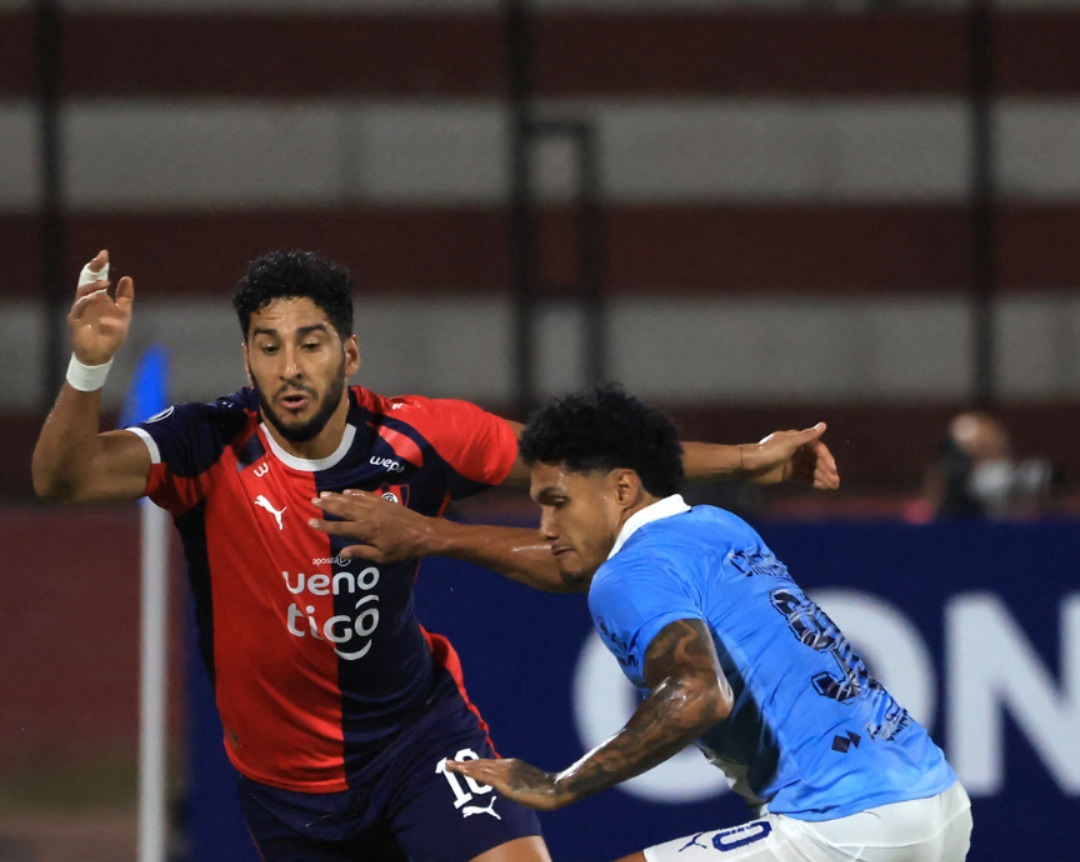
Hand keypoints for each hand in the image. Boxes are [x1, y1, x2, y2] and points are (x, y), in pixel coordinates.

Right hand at [68, 250, 134, 364]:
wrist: (102, 354)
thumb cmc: (111, 334)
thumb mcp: (123, 313)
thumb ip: (125, 296)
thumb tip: (127, 277)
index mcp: (98, 297)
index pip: (96, 277)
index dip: (100, 265)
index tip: (104, 254)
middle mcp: (87, 300)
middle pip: (86, 279)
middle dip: (93, 267)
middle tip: (101, 257)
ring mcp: (80, 310)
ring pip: (81, 291)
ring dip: (93, 285)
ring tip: (105, 283)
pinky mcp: (75, 321)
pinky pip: (78, 308)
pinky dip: (86, 301)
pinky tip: (96, 296)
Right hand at [309, 489, 433, 561]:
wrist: (423, 532)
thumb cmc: (403, 548)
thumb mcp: (382, 556)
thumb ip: (361, 552)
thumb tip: (342, 552)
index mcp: (365, 530)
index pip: (340, 528)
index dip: (324, 526)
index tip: (311, 522)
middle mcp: (367, 515)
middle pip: (343, 508)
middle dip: (327, 504)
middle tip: (313, 500)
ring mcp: (376, 506)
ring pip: (352, 499)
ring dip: (337, 496)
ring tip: (323, 493)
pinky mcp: (384, 501)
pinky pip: (365, 495)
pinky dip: (355, 492)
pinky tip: (346, 491)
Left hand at [445, 757, 572, 811]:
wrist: (556, 788)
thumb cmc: (545, 789)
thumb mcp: (526, 782)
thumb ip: (514, 783)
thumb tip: (504, 789)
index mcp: (511, 764)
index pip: (487, 764)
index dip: (472, 764)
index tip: (460, 765)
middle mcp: (506, 765)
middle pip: (480, 763)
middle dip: (463, 764)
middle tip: (447, 763)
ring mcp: (505, 773)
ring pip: (479, 768)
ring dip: (463, 767)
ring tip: (449, 766)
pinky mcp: (506, 783)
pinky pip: (485, 777)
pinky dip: (472, 773)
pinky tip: (463, 772)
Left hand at [742, 422, 839, 488]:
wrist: (749, 466)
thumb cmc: (769, 452)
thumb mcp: (789, 443)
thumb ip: (807, 436)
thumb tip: (823, 425)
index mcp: (798, 440)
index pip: (818, 449)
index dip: (826, 459)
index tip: (833, 470)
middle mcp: (797, 450)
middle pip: (816, 461)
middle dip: (827, 471)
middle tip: (836, 482)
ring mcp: (793, 462)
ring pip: (812, 470)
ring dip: (823, 478)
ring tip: (833, 487)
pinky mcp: (789, 474)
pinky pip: (805, 478)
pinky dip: (814, 482)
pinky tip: (823, 488)